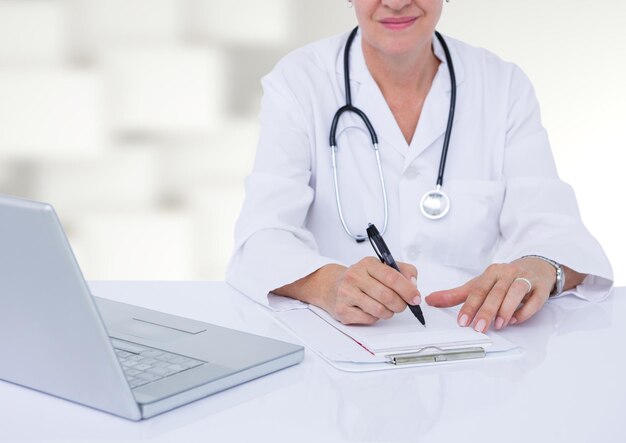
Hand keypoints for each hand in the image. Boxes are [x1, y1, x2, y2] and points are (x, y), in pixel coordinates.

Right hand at [321, 257, 420, 324]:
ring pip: (379, 310)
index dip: (408, 289)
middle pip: (387, 296)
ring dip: (389, 312)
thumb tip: (413, 284)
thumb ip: (402, 271)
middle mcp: (354, 276)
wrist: (331, 286)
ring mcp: (346, 293)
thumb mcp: (381, 267)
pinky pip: (369, 319)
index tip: (415, 298)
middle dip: (400, 304)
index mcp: (367, 264)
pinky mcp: (342, 310)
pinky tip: (371, 310)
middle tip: (402, 305)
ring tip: (386, 307)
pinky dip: (375, 317)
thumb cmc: (361, 278)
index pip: (392, 277)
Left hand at [425, 258, 556, 332]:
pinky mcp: (541, 288)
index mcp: (491, 272)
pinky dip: (525, 311)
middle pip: (496, 292)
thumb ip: (457, 294)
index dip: (470, 305)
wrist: (536, 268)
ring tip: (498, 325)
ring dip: (507, 309)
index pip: (478, 289)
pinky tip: (516, 320)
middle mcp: (508, 273)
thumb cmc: (504, 279)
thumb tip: (431, 300)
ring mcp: (526, 279)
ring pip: (516, 292)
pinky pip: (535, 299)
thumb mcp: (480, 284)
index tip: (462, 321)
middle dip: (486, 310)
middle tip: (478, 327)